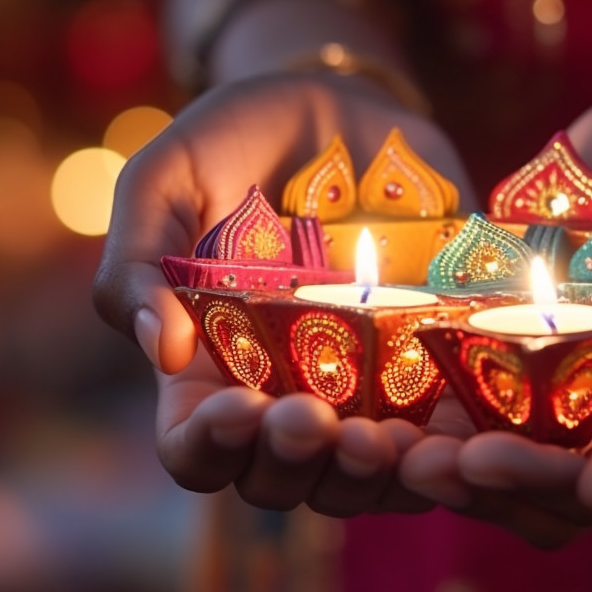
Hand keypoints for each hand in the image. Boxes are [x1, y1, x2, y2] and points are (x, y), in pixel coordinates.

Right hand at [93, 72, 469, 512]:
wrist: (343, 109)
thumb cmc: (236, 141)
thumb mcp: (165, 179)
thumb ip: (139, 257)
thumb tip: (163, 348)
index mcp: (209, 370)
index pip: (196, 450)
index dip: (211, 449)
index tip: (240, 409)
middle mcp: (283, 397)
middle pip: (279, 481)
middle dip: (294, 464)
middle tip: (314, 419)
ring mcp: (361, 393)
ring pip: (358, 481)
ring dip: (367, 476)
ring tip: (381, 439)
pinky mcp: (433, 375)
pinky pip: (440, 447)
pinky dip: (445, 459)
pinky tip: (452, 440)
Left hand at [401, 74, 591, 545]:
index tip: (589, 485)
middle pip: (575, 483)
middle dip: (516, 486)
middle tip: (448, 467)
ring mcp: (565, 376)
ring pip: (513, 459)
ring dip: (459, 470)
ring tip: (400, 455)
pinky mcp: (510, 341)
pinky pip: (465, 399)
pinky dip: (428, 414)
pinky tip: (383, 410)